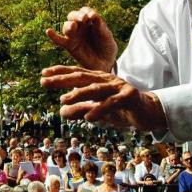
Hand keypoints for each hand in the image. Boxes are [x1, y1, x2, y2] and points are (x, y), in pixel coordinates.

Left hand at [40, 65, 165, 130]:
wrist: (148, 113)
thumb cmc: (122, 110)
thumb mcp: (98, 111)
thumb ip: (81, 109)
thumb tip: (61, 112)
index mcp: (99, 80)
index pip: (77, 73)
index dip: (60, 72)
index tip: (43, 74)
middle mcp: (107, 80)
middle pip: (82, 77)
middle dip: (62, 79)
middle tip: (44, 81)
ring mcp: (119, 86)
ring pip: (96, 89)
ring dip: (79, 94)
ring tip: (63, 100)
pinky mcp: (129, 96)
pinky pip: (112, 103)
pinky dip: (100, 110)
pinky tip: (89, 118)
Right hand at [46, 7, 117, 71]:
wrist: (106, 62)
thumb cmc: (106, 46)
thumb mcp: (106, 35)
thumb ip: (100, 26)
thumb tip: (93, 15)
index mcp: (89, 21)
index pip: (85, 11)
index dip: (87, 12)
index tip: (93, 17)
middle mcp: (80, 26)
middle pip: (73, 15)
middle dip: (77, 15)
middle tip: (84, 18)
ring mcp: (74, 36)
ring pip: (66, 26)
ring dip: (69, 25)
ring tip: (73, 26)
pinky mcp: (69, 46)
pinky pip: (59, 40)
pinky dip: (53, 36)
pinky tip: (49, 31)